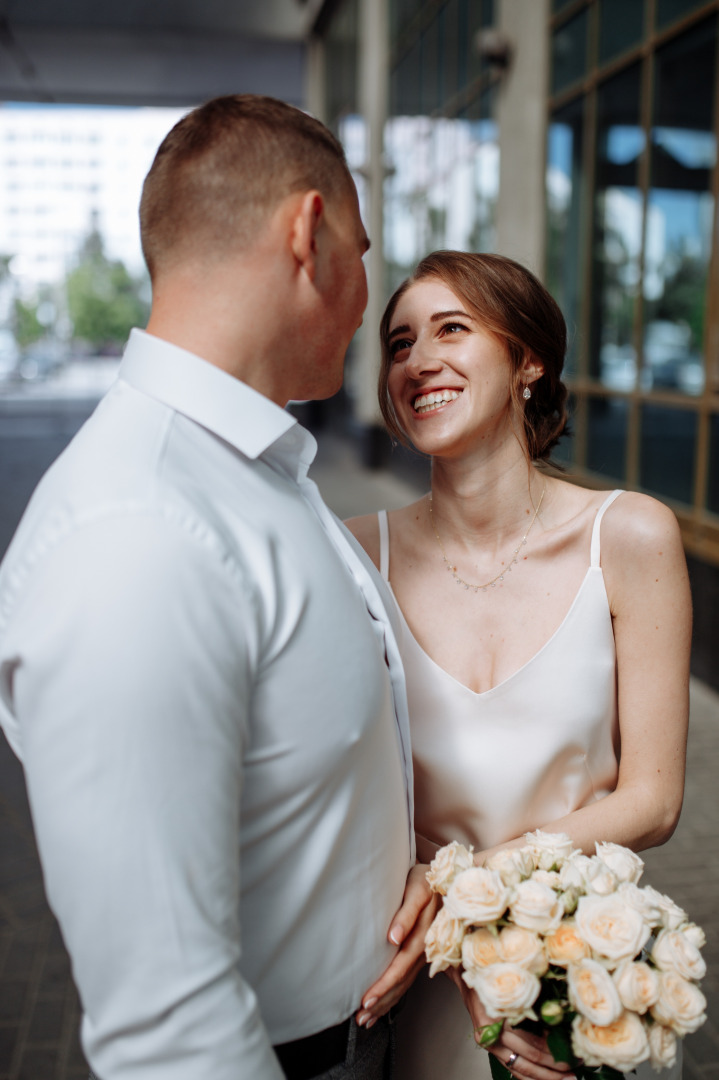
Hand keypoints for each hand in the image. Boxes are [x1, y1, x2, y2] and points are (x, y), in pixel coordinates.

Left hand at [356, 864, 438, 1026]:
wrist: (447, 876)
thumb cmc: (426, 879)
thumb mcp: (417, 889)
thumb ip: (406, 913)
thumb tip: (393, 938)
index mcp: (424, 936)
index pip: (400, 967)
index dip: (384, 985)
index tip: (366, 1001)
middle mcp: (426, 949)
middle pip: (402, 981)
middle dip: (382, 1001)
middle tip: (361, 1018)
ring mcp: (425, 953)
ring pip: (405, 983)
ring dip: (387, 1002)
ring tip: (367, 1018)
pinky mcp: (423, 952)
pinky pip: (409, 977)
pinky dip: (395, 993)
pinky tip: (384, 1003)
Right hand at [448, 969, 574, 1079]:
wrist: (465, 974)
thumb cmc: (490, 974)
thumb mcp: (512, 984)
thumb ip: (531, 1002)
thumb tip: (562, 1019)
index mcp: (498, 1020)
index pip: (532, 1046)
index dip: (555, 1053)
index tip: (575, 1054)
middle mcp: (491, 1036)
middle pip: (528, 1060)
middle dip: (554, 1069)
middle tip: (575, 1072)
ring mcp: (489, 1043)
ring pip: (520, 1069)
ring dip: (544, 1077)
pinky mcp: (489, 1046)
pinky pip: (511, 1067)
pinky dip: (528, 1076)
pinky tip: (543, 1079)